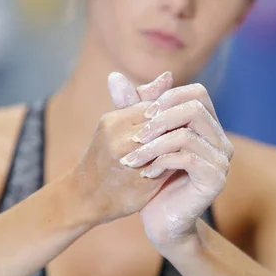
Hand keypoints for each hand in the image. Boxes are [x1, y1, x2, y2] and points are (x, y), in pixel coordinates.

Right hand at [71, 72, 174, 222]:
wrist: (85, 198)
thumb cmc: (103, 158)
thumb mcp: (116, 126)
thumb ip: (142, 101)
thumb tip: (169, 76)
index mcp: (114, 122)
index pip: (155, 108)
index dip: (169, 115)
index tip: (177, 122)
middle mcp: (120, 140)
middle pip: (164, 125)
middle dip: (178, 129)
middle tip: (190, 134)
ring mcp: (132, 162)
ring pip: (168, 145)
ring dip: (179, 145)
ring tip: (187, 147)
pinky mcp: (142, 183)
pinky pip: (168, 166)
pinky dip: (176, 162)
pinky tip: (181, 163)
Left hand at [119, 83, 233, 245]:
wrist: (161, 221)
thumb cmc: (151, 180)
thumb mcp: (140, 139)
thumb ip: (130, 108)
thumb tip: (114, 75)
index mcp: (208, 127)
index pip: (197, 93)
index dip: (168, 97)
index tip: (142, 115)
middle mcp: (221, 140)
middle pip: (195, 107)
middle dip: (159, 119)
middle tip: (135, 137)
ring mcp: (222, 159)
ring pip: (186, 133)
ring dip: (153, 144)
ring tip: (132, 159)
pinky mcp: (215, 178)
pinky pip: (187, 157)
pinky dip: (161, 161)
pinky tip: (146, 173)